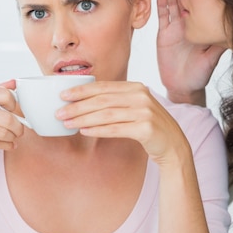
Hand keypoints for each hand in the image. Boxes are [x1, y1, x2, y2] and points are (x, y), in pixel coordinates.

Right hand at [0, 82, 23, 167]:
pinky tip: (9, 145)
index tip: (17, 112)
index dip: (15, 104)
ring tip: (14, 138)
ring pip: (4, 131)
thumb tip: (14, 83)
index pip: (3, 94)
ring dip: (13, 137)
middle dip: (18, 125)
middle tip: (20, 129)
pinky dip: (7, 145)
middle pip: (7, 116)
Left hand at [58, 81, 190, 165]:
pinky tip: (84, 132)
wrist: (173, 145)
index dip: (81, 90)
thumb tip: (83, 102)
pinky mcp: (146, 128)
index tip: (63, 95)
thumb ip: (116, 101)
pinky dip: (97, 130)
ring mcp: (145, 112)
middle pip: (102, 100)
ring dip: (83, 119)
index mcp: (136, 87)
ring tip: (67, 123)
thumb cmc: (148, 127)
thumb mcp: (135, 107)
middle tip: (59, 112)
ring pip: (106, 114)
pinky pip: (115, 129)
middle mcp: (141, 96)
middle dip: (77, 106)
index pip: (103, 87)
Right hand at [156, 0, 225, 104]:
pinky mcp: (164, 34)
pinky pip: (162, 17)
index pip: (199, 2)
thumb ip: (220, 42)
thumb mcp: (214, 56)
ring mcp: (175, 27)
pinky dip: (161, 4)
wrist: (184, 87)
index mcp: (200, 25)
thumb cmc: (200, 73)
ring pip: (172, 3)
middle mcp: (187, 23)